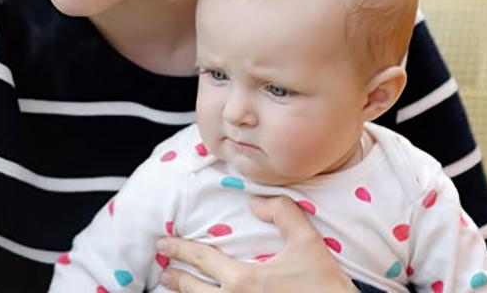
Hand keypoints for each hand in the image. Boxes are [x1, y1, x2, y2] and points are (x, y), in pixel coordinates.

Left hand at [156, 196, 356, 292]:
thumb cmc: (324, 287)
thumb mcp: (307, 242)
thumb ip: (282, 212)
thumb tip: (255, 202)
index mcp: (243, 281)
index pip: (202, 259)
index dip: (179, 249)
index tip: (163, 243)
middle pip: (194, 290)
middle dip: (176, 278)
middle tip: (163, 271)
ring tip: (174, 289)